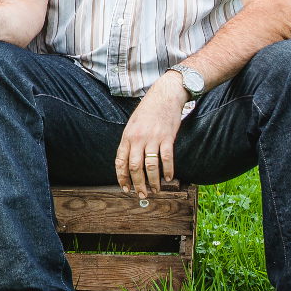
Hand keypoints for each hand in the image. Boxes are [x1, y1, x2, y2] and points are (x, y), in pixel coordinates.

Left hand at [115, 78, 188, 197]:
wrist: (164, 95)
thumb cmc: (148, 111)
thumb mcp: (132, 125)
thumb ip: (130, 142)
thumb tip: (128, 161)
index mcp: (127, 136)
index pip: (120, 161)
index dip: (122, 177)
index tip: (125, 188)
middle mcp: (138, 139)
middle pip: (134, 167)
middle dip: (137, 184)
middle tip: (141, 194)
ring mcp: (153, 138)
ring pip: (150, 166)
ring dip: (153, 181)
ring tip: (156, 190)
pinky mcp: (167, 137)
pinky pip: (167, 158)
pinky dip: (168, 170)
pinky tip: (170, 178)